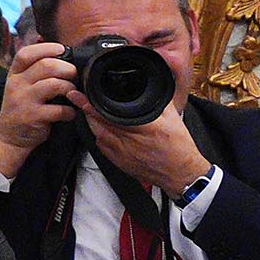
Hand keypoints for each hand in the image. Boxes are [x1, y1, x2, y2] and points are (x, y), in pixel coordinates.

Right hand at [0, 43, 79, 176]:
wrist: (8, 136)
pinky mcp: (32, 117)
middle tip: (74, 76)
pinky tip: (69, 113)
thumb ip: (36, 71)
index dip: (47, 48)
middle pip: (46, 65)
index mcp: (15, 74)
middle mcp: (17, 84)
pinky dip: (70, 111)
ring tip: (72, 94)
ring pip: (54, 84)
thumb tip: (63, 56)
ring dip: (70, 88)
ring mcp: (24, 100)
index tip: (63, 50)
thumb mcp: (21, 85)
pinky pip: (59, 109)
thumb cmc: (21, 107)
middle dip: (67, 69)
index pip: (27, 53)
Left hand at [88, 105, 204, 196]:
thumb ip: (159, 101)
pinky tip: (102, 130)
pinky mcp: (119, 162)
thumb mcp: (174, 118)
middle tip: (78, 99)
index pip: (109, 113)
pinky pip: (101, 146)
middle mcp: (130, 140)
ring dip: (91, 122)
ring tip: (90, 112)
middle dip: (85, 110)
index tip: (78, 95)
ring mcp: (122, 153)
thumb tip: (151, 86)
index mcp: (144, 127)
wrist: (180, 173)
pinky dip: (98, 135)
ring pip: (96, 134)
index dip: (90, 104)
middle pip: (97, 123)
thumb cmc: (179, 148)